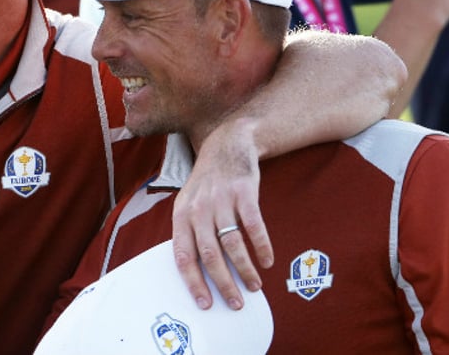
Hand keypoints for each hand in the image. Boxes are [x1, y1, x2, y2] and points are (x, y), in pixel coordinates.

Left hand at [172, 120, 272, 310]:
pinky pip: (253, 226)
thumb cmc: (207, 183)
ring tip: (254, 286)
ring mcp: (221, 200)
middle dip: (223, 283)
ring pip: (233, 244)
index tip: (205, 304)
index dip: (193, 282)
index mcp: (181, 215)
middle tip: (236, 303)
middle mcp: (199, 209)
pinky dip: (261, 246)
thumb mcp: (188, 203)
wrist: (227, 145)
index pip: (183, 256)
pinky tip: (267, 261)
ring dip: (245, 269)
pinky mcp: (244, 192)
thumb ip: (189, 233)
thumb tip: (196, 274)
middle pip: (210, 255)